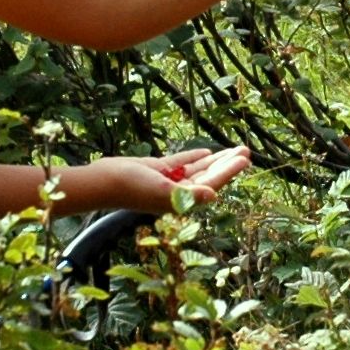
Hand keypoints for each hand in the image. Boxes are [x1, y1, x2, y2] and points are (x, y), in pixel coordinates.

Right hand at [77, 144, 252, 214]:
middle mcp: (178, 192)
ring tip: (232, 149)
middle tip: (245, 150)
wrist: (104, 182)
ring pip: (197, 169)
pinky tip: (206, 153)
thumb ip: (189, 194)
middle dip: (227, 164)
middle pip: (209, 176)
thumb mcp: (162, 192)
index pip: (212, 183)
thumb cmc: (132, 189)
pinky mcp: (157, 170)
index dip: (229, 171)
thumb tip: (214, 195)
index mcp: (182, 199)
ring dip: (215, 160)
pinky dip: (194, 158)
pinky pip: (180, 163)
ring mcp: (167, 181)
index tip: (244, 159)